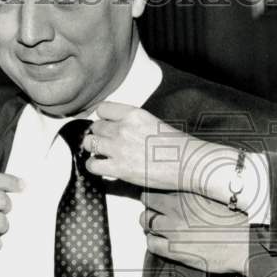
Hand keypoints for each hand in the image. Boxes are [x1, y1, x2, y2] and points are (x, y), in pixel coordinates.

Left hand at [87, 102, 233, 197]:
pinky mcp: (118, 168)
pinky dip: (94, 166)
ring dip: (94, 149)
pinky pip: (92, 164)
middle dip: (99, 135)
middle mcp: (123, 128)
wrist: (188, 163)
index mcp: (133, 114)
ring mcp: (119, 148)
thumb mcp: (154, 123)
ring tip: (103, 155)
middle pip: (95, 127)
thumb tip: (120, 129)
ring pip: (89, 143)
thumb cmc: (177, 146)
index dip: (103, 119)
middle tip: (107, 143)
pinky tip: (103, 167)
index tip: (106, 125)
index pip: (103, 109)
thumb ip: (134, 123)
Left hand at [140, 190, 250, 274]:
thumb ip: (197, 197)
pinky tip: (160, 243)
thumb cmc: (237, 223)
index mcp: (188, 196)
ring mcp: (174, 231)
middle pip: (147, 205)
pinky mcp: (175, 250)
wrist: (245, 244)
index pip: (158, 190)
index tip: (156, 199)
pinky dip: (153, 242)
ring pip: (146, 223)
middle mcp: (178, 211)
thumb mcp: (217, 200)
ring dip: (149, 225)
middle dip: (150, 209)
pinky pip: (151, 244)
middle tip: (154, 213)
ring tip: (156, 228)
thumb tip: (188, 196)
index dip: (155, 196)